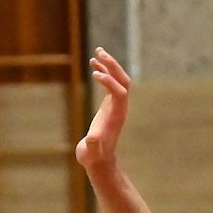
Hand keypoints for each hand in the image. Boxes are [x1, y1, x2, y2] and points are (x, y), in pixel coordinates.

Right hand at [75, 48, 132, 172]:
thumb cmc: (94, 156)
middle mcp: (119, 108)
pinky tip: (94, 65)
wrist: (99, 160)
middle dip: (113, 67)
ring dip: (109, 65)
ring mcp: (115, 105)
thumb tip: (92, 138)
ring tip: (97, 52)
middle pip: (123, 81)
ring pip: (118, 79)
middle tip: (100, 53)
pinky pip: (110, 84)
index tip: (95, 74)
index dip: (110, 82)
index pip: (120, 92)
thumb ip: (91, 146)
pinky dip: (103, 73)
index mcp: (117, 116)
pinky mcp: (109, 105)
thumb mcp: (90, 152)